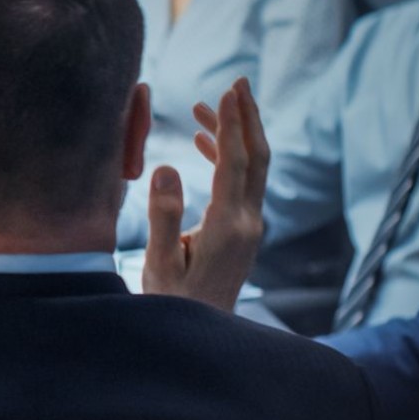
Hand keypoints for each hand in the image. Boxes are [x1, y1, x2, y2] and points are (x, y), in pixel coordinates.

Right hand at [142, 77, 268, 311]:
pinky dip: (228, 158)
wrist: (201, 337)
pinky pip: (243, 183)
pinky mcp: (243, 231)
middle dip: (248, 118)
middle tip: (239, 82)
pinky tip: (203, 145)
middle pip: (258, 158)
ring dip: (236, 135)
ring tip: (208, 106)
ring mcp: (250, 227)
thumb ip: (164, 213)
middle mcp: (248, 222)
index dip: (232, 125)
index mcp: (228, 225)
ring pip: (253, 169)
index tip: (229, 90)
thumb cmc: (173, 301)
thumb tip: (167, 165)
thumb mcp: (160, 260)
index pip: (235, 163)